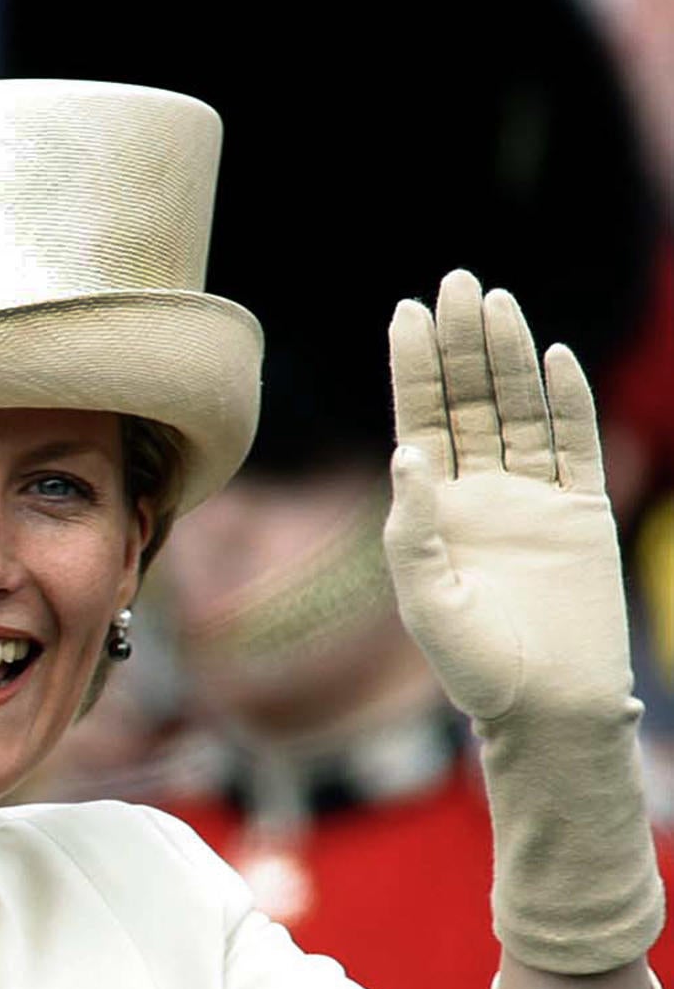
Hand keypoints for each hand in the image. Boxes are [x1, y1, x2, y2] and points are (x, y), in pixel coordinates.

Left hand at [384, 270, 629, 727]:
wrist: (546, 708)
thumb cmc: (474, 666)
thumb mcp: (426, 598)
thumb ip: (411, 528)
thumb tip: (405, 452)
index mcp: (433, 512)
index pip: (421, 421)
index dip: (414, 367)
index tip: (406, 312)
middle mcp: (481, 495)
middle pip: (471, 402)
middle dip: (462, 344)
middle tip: (455, 281)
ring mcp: (533, 500)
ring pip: (521, 412)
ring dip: (509, 358)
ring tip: (495, 302)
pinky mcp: (582, 514)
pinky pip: (576, 446)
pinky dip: (566, 403)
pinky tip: (554, 358)